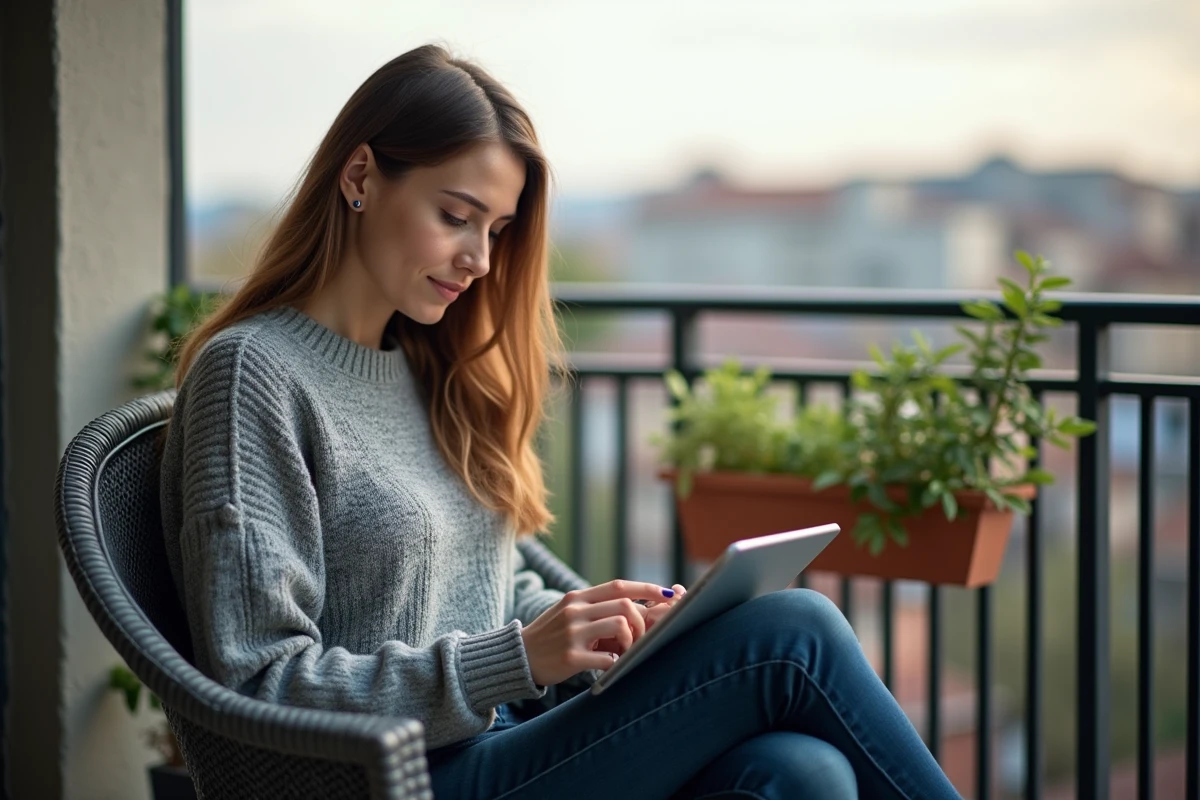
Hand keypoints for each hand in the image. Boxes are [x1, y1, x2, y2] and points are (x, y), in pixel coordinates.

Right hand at [520, 580, 679, 685]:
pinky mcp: (571, 657)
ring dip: (631, 640)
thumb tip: (632, 606)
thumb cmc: (550, 635)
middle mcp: (575, 610)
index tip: (667, 594)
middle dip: (641, 621)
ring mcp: (573, 633)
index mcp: (577, 597)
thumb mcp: (568, 612)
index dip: (646, 589)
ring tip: (625, 651)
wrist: (519, 656)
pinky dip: (616, 663)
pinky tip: (611, 666)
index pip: (618, 586)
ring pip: (619, 625)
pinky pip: (607, 658)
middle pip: (624, 605)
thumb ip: (594, 606)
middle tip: (641, 636)